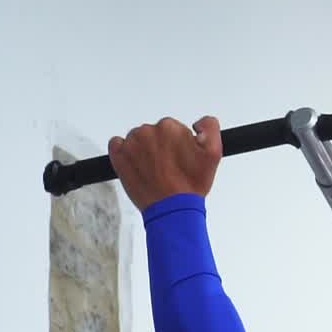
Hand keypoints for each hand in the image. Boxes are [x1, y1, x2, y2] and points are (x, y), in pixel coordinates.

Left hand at [108, 116, 222, 210]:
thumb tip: (198, 123)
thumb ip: (210, 127)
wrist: (171, 208)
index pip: (172, 129)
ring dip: (144, 150)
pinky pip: (117, 144)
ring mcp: (131, 144)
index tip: (180, 158)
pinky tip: (137, 165)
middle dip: (161, 147)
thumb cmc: (190, 185)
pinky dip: (125, 152)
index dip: (178, 144)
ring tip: (154, 170)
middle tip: (168, 167)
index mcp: (169, 127)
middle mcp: (148, 131)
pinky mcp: (118, 156)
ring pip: (138, 139)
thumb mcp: (214, 154)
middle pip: (154, 133)